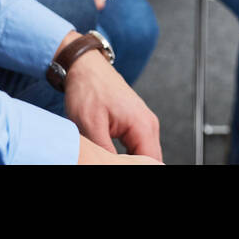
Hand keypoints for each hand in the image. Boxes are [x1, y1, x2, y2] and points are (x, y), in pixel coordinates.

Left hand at [59, 36, 162, 160]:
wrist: (85, 68)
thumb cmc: (88, 90)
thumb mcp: (91, 128)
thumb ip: (106, 154)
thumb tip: (113, 166)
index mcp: (143, 125)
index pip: (152, 162)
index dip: (138, 169)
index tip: (119, 168)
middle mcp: (149, 124)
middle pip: (152, 160)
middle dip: (137, 166)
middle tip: (111, 164)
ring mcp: (144, 123)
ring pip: (146, 154)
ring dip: (134, 163)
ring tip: (112, 162)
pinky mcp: (136, 123)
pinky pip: (139, 148)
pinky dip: (131, 157)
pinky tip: (115, 161)